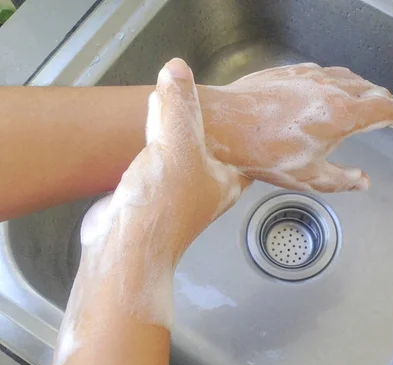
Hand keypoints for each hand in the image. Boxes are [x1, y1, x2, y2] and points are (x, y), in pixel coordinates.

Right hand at [81, 58, 246, 263]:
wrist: (122, 246)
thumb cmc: (164, 203)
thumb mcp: (178, 145)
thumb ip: (179, 107)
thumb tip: (177, 66)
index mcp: (228, 180)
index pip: (245, 148)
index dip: (244, 126)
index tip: (239, 105)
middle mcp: (208, 187)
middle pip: (211, 146)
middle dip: (205, 123)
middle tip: (200, 96)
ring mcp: (178, 191)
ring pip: (182, 152)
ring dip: (174, 131)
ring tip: (170, 102)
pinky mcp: (151, 193)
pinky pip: (156, 160)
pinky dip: (152, 142)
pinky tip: (144, 126)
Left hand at [198, 63, 392, 191]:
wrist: (225, 125)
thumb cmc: (264, 153)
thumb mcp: (309, 177)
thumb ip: (342, 180)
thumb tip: (363, 182)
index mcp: (342, 116)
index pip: (383, 110)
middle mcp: (330, 90)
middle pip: (369, 90)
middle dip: (385, 99)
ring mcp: (309, 77)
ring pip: (347, 78)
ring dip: (364, 86)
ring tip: (370, 93)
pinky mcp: (289, 72)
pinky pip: (324, 71)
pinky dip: (339, 78)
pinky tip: (333, 82)